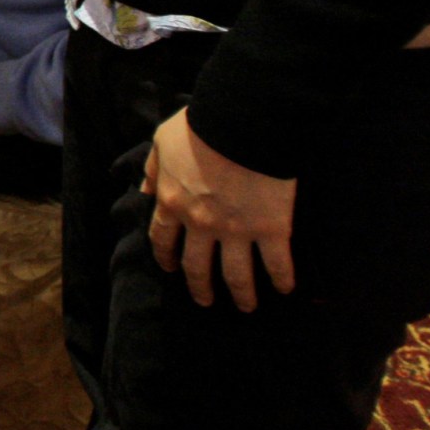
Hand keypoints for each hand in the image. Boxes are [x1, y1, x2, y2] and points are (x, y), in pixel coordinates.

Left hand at [143, 108, 297, 311]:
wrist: (241, 124)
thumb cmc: (200, 127)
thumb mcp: (162, 142)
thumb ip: (153, 169)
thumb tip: (144, 190)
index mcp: (172, 203)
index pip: (162, 239)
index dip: (166, 256)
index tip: (170, 267)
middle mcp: (201, 224)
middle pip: (196, 266)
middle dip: (200, 287)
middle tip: (205, 301)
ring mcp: (237, 230)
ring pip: (236, 274)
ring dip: (240, 294)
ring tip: (246, 306)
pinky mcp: (272, 229)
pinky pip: (277, 263)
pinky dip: (282, 279)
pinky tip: (285, 289)